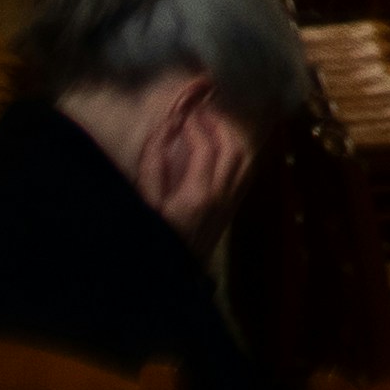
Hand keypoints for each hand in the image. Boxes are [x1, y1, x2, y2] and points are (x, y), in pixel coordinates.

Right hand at [135, 89, 260, 244]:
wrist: (165, 278)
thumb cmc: (149, 237)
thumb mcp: (143, 201)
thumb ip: (154, 162)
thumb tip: (166, 128)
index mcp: (198, 193)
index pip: (206, 146)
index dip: (196, 124)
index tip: (185, 113)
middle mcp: (221, 197)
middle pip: (234, 148)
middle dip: (220, 124)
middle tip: (203, 112)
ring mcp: (230, 205)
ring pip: (245, 160)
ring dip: (233, 138)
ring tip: (214, 125)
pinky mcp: (231, 211)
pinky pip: (244, 174)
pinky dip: (238, 154)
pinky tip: (222, 149)